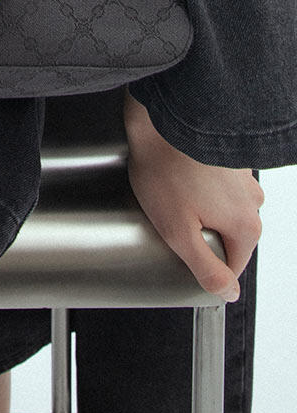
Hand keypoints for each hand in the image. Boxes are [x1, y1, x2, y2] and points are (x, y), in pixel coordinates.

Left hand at [124, 95, 262, 300]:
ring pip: (222, 209)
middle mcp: (252, 200)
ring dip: (200, 207)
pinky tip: (176, 178)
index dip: (201, 262)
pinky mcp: (228, 158)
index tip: (178, 246)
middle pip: (226, 236)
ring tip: (170, 194)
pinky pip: (216, 185)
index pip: (230, 266)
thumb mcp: (179, 233)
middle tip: (171, 216)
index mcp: (246, 225)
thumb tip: (228, 294)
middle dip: (200, 232)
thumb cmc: (164, 170)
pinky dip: (199, 185)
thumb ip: (207, 269)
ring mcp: (242, 176)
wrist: (160, 117)